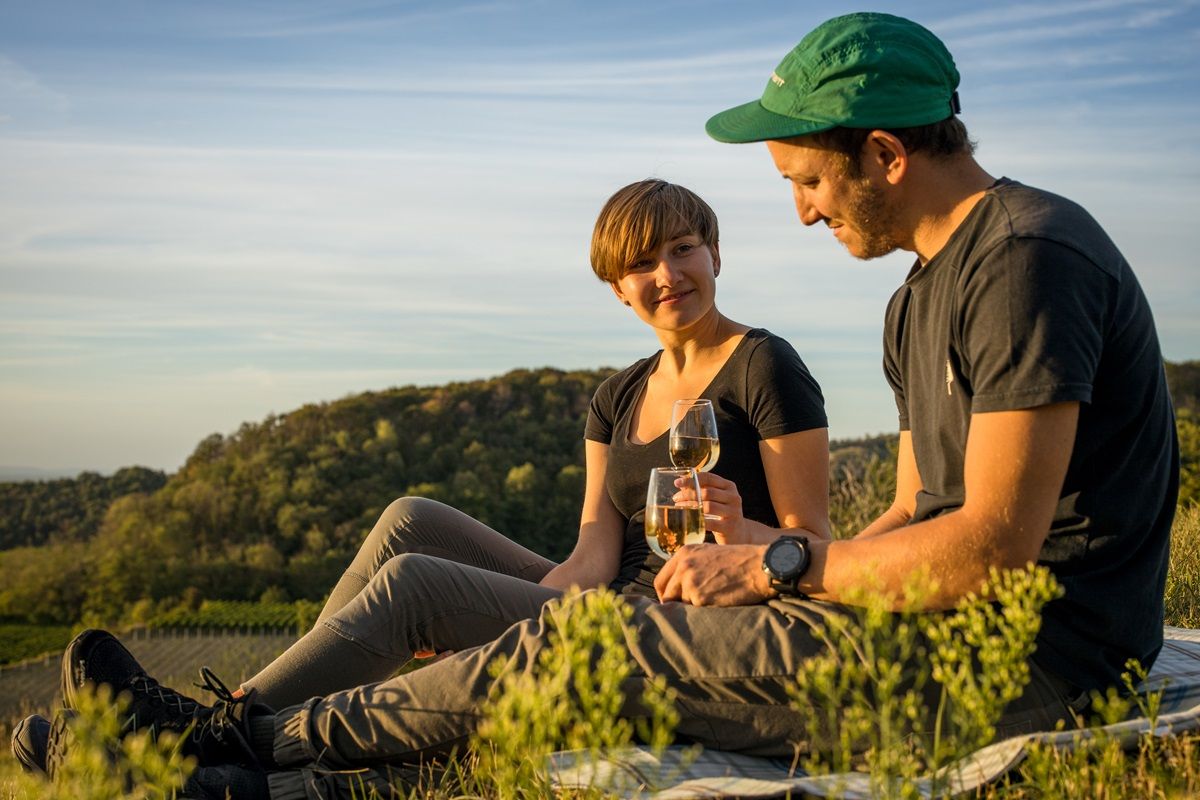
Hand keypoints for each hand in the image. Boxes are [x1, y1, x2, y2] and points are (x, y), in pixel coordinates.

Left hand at [654, 542, 771, 606]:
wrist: (760, 566)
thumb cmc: (740, 561)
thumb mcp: (709, 554)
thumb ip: (691, 566)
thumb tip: (679, 587)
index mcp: (684, 554)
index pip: (661, 580)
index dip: (665, 594)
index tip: (672, 602)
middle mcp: (683, 566)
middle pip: (666, 594)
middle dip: (674, 605)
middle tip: (686, 611)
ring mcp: (690, 582)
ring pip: (680, 605)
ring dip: (692, 608)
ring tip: (711, 603)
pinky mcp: (700, 597)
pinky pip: (695, 612)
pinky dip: (703, 613)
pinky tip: (718, 605)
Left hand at [675, 472, 747, 544]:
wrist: (739, 534)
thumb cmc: (722, 514)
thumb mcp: (717, 499)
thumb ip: (703, 490)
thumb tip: (681, 484)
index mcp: (729, 487)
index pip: (709, 478)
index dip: (691, 479)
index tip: (677, 482)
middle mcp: (733, 497)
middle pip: (706, 492)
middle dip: (688, 494)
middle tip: (676, 498)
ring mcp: (733, 512)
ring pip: (707, 506)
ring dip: (690, 506)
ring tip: (679, 507)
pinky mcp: (729, 527)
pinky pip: (709, 523)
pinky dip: (696, 520)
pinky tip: (687, 520)